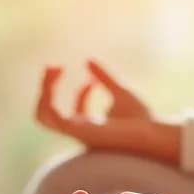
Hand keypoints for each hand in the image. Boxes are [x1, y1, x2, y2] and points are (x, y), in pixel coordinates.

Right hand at [35, 60, 181, 164]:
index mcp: (94, 126)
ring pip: (43, 115)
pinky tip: (59, 75)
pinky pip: (50, 115)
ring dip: (44, 90)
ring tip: (53, 68)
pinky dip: (48, 94)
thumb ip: (104, 77)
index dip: (82, 91)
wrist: (150, 133)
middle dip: (48, 90)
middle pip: (51, 114)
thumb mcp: (120, 91)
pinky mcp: (75, 130)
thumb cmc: (141, 119)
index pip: (78, 112)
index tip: (95, 80)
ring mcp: (75, 132)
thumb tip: (88, 60)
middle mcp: (80, 131)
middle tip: (55, 67)